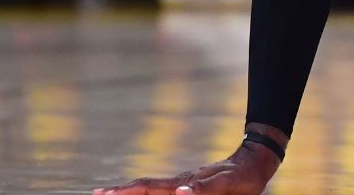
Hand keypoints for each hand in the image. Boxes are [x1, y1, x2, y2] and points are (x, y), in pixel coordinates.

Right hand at [93, 137, 280, 194]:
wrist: (255, 161)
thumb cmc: (242, 177)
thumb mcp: (226, 184)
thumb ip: (203, 189)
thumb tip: (178, 191)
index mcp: (183, 183)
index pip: (148, 187)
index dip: (126, 191)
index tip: (104, 193)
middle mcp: (179, 182)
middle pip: (144, 186)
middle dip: (121, 190)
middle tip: (97, 193)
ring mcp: (184, 183)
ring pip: (152, 188)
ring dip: (131, 191)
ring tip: (112, 193)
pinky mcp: (191, 185)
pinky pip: (164, 190)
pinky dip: (149, 192)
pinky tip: (144, 194)